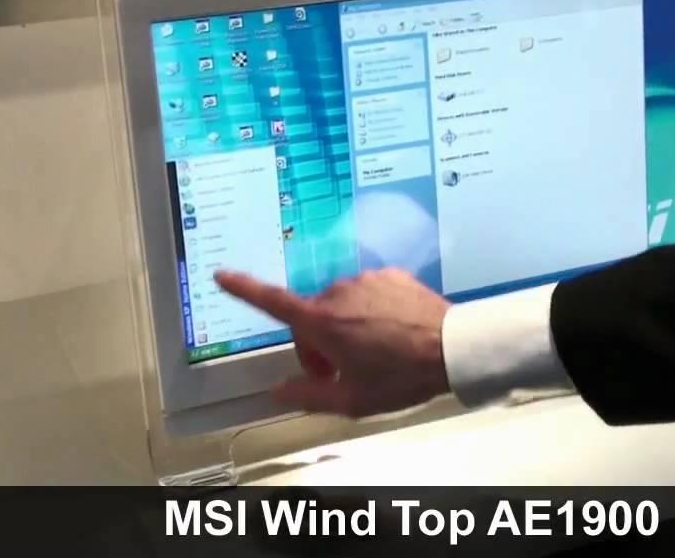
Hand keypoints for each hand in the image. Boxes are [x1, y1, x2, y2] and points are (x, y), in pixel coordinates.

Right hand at [214, 268, 452, 418]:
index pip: (271, 302)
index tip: (222, 274)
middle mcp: (339, 293)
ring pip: (341, 304)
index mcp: (322, 322)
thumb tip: (278, 390)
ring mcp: (366, 280)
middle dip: (317, 341)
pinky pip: (368, 293)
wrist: (452, 348)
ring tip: (372, 353)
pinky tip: (391, 333)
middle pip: (311, 316)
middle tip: (340, 371)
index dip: (243, 288)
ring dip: (345, 325)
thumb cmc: (401, 376)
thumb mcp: (352, 400)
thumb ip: (308, 394)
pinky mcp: (390, 275)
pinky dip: (371, 311)